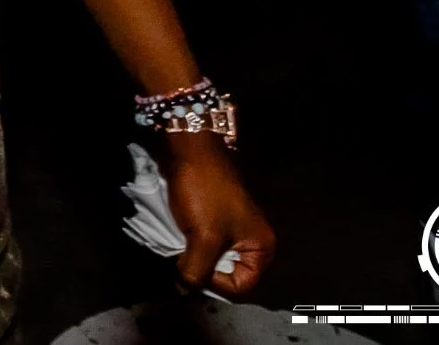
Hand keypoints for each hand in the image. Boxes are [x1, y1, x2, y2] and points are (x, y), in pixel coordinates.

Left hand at [164, 135, 274, 295]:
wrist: (189, 150)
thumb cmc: (204, 193)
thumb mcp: (203, 238)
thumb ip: (197, 271)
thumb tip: (184, 288)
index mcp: (261, 247)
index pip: (240, 286)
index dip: (215, 283)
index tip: (194, 265)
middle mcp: (251, 241)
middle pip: (226, 274)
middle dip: (202, 269)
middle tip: (183, 258)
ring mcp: (232, 229)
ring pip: (211, 258)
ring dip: (192, 256)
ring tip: (179, 246)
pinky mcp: (214, 219)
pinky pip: (203, 242)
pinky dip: (189, 244)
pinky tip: (177, 236)